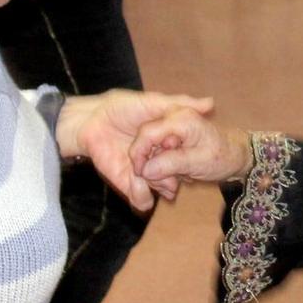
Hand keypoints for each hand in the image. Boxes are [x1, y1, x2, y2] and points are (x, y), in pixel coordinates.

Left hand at [58, 90, 215, 208]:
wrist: (90, 122)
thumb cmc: (120, 108)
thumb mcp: (154, 103)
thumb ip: (180, 104)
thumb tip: (212, 103)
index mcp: (166, 140)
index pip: (185, 154)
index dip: (188, 153)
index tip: (182, 146)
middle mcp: (158, 158)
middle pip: (177, 174)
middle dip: (177, 174)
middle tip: (172, 166)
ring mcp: (143, 172)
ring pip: (163, 188)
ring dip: (163, 186)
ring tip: (157, 177)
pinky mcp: (127, 183)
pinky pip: (141, 198)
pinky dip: (143, 198)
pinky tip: (141, 187)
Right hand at [131, 106, 249, 192]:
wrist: (237, 157)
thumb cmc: (223, 156)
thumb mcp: (198, 162)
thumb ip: (170, 164)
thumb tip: (144, 170)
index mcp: (180, 119)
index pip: (147, 134)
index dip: (139, 154)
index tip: (141, 174)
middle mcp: (172, 120)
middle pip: (144, 144)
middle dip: (150, 167)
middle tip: (169, 186)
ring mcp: (170, 130)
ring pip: (149, 153)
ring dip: (157, 172)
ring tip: (175, 186)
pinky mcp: (170, 141)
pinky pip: (157, 156)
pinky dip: (161, 170)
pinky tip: (175, 181)